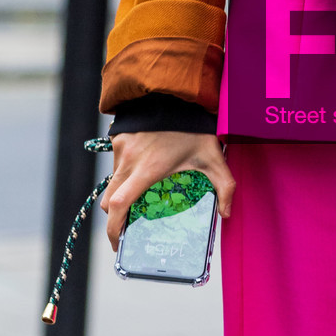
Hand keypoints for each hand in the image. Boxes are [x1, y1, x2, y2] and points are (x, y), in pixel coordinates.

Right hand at [103, 130, 235, 249]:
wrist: (174, 91)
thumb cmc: (193, 126)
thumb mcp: (213, 156)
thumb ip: (224, 186)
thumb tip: (226, 214)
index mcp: (147, 170)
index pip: (119, 205)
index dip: (113, 228)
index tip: (116, 243)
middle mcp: (128, 161)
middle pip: (108, 200)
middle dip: (114, 219)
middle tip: (127, 230)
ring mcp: (120, 149)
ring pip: (112, 182)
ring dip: (122, 194)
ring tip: (141, 199)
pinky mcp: (117, 139)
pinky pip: (116, 165)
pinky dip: (125, 174)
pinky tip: (143, 172)